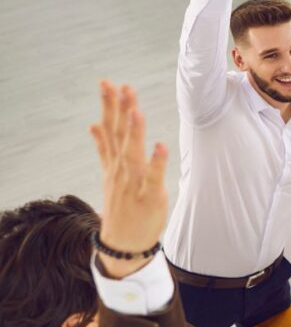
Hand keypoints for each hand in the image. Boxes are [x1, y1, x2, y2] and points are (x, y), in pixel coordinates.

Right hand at [89, 81, 168, 278]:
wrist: (122, 243)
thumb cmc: (121, 205)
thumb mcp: (109, 174)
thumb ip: (104, 148)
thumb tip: (93, 124)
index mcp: (114, 162)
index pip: (110, 128)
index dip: (110, 106)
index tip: (108, 83)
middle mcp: (121, 169)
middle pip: (119, 135)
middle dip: (120, 111)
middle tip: (120, 86)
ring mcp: (133, 183)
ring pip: (132, 153)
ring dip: (134, 132)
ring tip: (136, 110)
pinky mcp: (149, 197)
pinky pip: (153, 178)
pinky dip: (156, 162)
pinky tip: (160, 145)